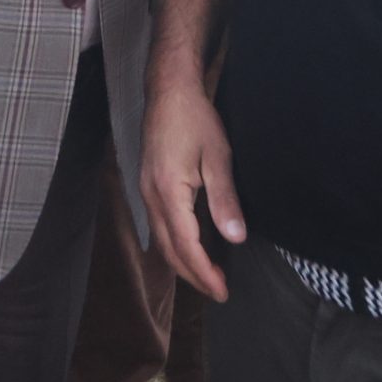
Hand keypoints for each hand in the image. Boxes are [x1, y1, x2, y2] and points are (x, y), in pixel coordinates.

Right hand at [139, 72, 243, 301]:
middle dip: (193, 275)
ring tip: (206, 275)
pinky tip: (189, 245)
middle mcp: (151, 197)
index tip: (223, 291)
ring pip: (161, 240)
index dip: (204, 272)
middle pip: (169, 250)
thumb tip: (235, 237)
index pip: (187, 246)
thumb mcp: (217, 156)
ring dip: (182, 262)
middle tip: (217, 291)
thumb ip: (225, 199)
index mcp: (168, 193)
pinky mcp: (148, 184)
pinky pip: (159, 226)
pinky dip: (175, 244)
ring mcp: (146, 191)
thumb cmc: (195, 119)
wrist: (168, 90)